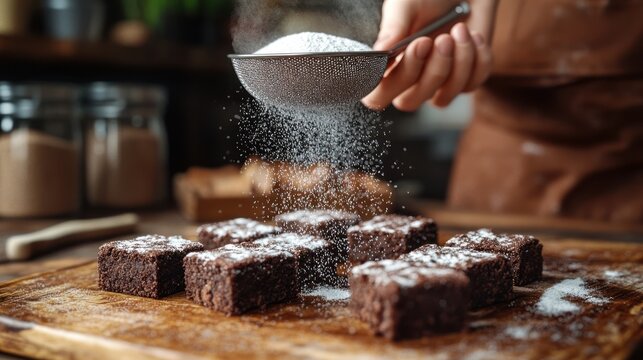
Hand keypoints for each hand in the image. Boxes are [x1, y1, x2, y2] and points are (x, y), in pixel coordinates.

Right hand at [362, 0, 496, 110]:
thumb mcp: (405, 5)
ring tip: (459, 30)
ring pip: (443, 98)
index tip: (416, 46)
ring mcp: (438, 84)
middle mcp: (409, 80)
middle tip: (441, 39)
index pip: (377, 96)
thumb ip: (392, 29)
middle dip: (431, 72)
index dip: (394, 82)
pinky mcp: (466, 81)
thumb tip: (379, 52)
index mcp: (387, 65)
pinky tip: (473, 34)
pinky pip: (471, 84)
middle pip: (410, 102)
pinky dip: (477, 58)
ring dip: (457, 63)